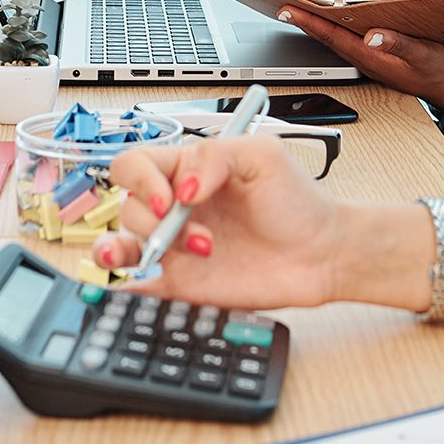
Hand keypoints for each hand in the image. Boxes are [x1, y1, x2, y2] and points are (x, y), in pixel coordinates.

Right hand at [97, 135, 346, 308]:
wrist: (322, 255)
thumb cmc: (298, 201)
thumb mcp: (264, 156)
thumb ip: (217, 156)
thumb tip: (182, 187)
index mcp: (190, 171)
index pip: (137, 164)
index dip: (142, 180)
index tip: (171, 200)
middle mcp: (178, 207)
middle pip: (128, 205)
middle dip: (156, 222)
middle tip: (200, 236)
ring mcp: (177, 246)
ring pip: (122, 242)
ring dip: (132, 248)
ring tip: (165, 254)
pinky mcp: (182, 282)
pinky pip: (137, 286)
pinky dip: (121, 287)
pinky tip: (125, 284)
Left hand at [275, 6, 443, 110]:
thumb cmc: (441, 72)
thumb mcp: (424, 55)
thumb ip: (399, 44)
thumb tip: (372, 35)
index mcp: (371, 58)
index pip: (331, 36)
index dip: (307, 21)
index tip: (286, 8)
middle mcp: (365, 59)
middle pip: (326, 36)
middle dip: (303, 19)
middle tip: (280, 2)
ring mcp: (370, 59)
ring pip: (336, 38)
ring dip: (316, 23)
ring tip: (297, 6)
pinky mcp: (378, 57)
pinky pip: (348, 41)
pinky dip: (335, 28)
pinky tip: (333, 18)